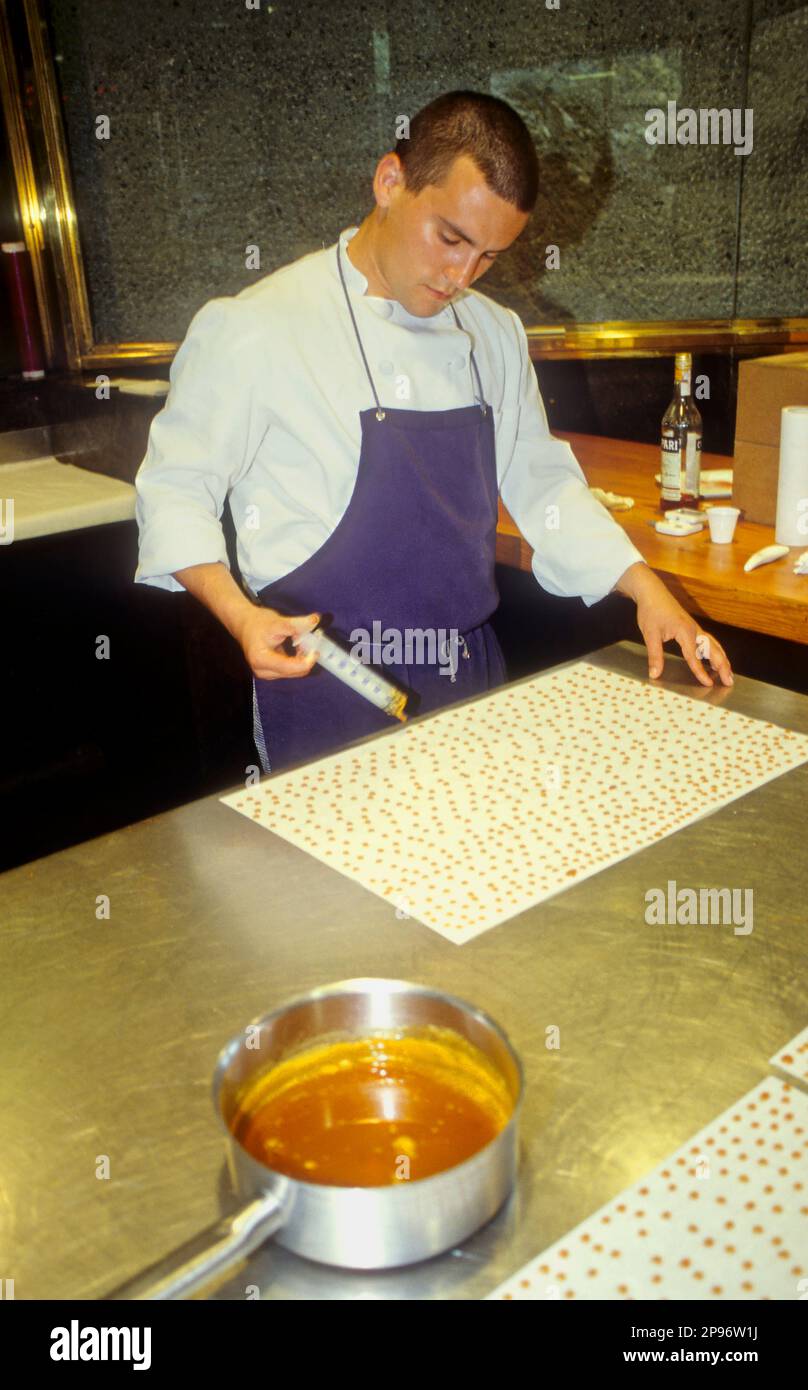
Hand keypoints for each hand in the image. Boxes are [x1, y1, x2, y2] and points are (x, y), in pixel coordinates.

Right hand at [235, 606, 320, 680]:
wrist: (244, 624)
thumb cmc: (258, 622)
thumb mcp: (278, 621)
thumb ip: (297, 624)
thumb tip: (314, 620)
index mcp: (262, 660)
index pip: (292, 668)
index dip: (308, 660)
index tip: (315, 648)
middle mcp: (263, 671)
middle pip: (295, 672)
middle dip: (306, 657)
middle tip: (310, 640)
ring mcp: (267, 674)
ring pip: (295, 672)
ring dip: (303, 658)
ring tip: (301, 642)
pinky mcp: (271, 673)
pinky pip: (291, 670)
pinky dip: (298, 659)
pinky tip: (297, 647)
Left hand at [616, 563, 733, 687]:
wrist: (652, 592)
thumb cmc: (651, 611)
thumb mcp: (650, 635)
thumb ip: (655, 656)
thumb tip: (655, 674)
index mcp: (685, 631)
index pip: (694, 656)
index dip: (701, 672)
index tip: (708, 684)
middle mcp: (694, 630)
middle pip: (713, 650)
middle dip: (723, 666)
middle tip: (729, 681)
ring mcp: (695, 628)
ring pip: (714, 645)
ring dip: (723, 659)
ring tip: (728, 673)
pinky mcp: (693, 628)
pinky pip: (709, 641)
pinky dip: (716, 651)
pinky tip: (716, 659)